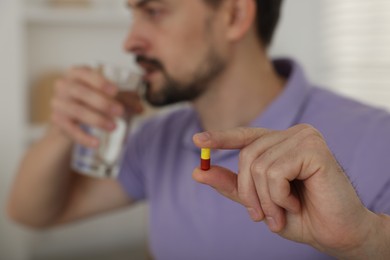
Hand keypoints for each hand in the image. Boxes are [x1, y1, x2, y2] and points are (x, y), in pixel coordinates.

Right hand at [50, 66, 142, 146]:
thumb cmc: (90, 101)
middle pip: (81, 92)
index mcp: (76, 73)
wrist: (68, 118)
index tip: (115, 91)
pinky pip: (70, 130)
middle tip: (119, 112)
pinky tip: (96, 143)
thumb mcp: (107, 96)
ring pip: (77, 111)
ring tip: (113, 127)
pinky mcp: (57, 121)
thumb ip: (124, 100)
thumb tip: (140, 109)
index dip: (100, 82)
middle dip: (102, 102)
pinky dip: (84, 137)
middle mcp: (63, 85)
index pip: (85, 73)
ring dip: (97, 119)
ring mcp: (58, 103)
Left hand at [192, 124, 378, 256]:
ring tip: (283, 212)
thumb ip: (232, 185)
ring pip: (259, 166)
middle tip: (262, 216)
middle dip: (249, 192)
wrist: (336, 234)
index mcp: (280, 143)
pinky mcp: (314, 148)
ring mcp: (304, 137)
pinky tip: (297, 202)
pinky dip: (279, 196)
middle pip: (247, 155)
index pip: (245, 136)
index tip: (197, 140)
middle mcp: (292, 134)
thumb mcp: (258, 201)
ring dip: (266, 199)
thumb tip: (198, 171)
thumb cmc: (300, 216)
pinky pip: (275, 172)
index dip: (221, 138)